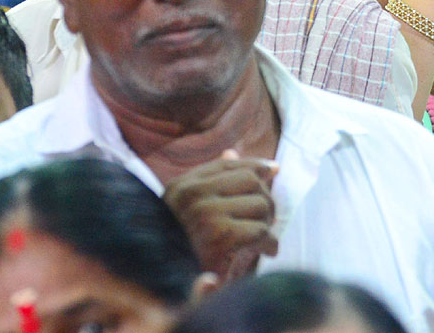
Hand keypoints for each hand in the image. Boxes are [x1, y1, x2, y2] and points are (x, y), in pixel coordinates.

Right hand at [162, 153, 278, 278]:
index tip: (273, 169)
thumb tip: (233, 151)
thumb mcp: (184, 210)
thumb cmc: (175, 249)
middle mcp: (192, 194)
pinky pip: (259, 230)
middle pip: (250, 180)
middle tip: (267, 219)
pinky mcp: (219, 237)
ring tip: (263, 237)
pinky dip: (269, 243)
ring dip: (267, 223)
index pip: (227, 164)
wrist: (160, 281)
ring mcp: (205, 213)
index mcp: (182, 185)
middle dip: (265, 199)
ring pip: (259, 204)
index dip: (254, 165)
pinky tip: (267, 251)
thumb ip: (208, 181)